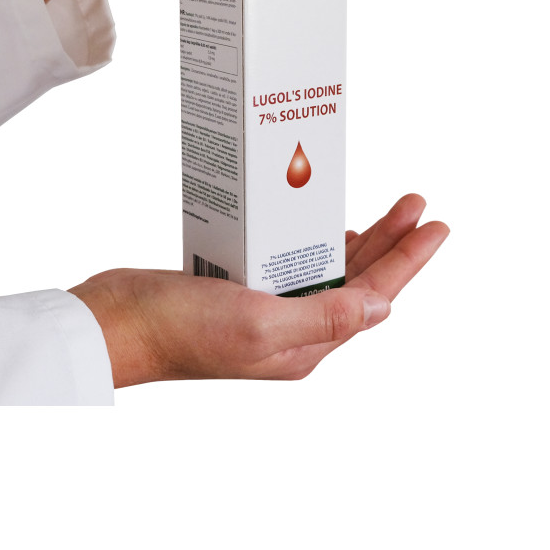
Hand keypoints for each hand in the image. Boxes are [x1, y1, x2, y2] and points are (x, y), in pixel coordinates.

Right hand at [69, 194, 448, 386]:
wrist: (113, 325)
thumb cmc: (177, 330)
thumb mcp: (258, 324)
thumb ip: (323, 317)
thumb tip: (383, 308)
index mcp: (303, 346)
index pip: (374, 297)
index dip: (409, 259)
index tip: (437, 225)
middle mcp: (290, 332)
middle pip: (359, 281)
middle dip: (393, 242)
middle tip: (416, 203)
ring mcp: (262, 313)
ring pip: (328, 271)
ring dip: (359, 239)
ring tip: (386, 211)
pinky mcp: (235, 292)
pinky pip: (288, 263)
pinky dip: (309, 239)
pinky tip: (315, 221)